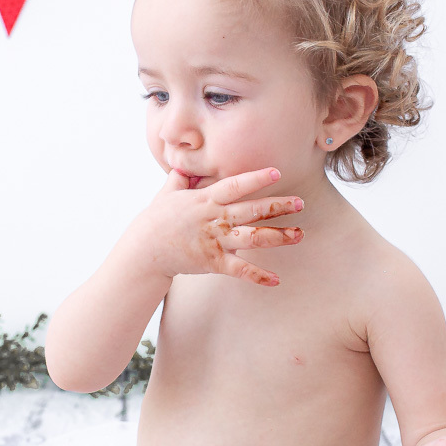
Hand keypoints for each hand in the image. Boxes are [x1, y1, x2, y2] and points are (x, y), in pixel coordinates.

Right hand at [136, 167, 303, 285]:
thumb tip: (182, 165)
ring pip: (253, 238)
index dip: (255, 179)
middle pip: (251, 210)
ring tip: (300, 235)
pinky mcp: (214, 262)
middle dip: (277, 206)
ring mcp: (215, 241)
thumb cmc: (156, 220)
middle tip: (300, 202)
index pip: (234, 186)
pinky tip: (276, 280)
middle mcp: (214, 218)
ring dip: (278, 236)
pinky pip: (240, 269)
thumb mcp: (167, 193)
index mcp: (205, 199)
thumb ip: (179, 179)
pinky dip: (258, 276)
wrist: (144, 251)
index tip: (276, 172)